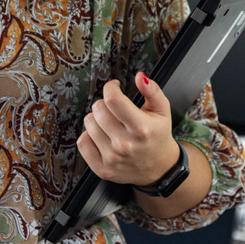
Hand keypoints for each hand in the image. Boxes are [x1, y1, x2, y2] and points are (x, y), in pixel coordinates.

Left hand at [77, 72, 179, 186]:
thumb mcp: (162, 111)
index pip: (113, 99)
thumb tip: (140, 76)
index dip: (110, 87)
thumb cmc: (157, 135)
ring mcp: (112, 158)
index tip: (114, 87)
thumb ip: (152, 91)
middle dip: (105, 104)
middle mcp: (125, 145)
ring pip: (89, 123)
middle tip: (114, 109)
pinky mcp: (102, 169)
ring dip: (97, 119)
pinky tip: (102, 137)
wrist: (160, 169)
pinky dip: (89, 136)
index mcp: (141, 128)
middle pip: (98, 109)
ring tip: (110, 124)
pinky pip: (82, 142)